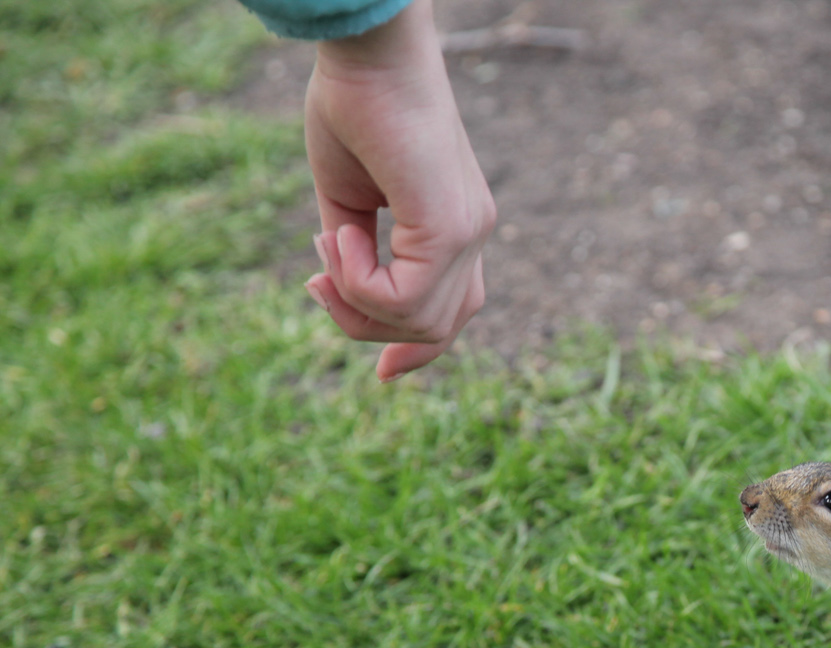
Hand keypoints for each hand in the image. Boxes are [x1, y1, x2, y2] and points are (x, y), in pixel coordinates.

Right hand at [303, 0, 495, 381]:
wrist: (369, 52)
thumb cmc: (354, 106)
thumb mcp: (348, 196)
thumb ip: (355, 249)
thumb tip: (344, 291)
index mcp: (456, 227)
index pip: (456, 312)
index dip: (419, 351)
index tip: (381, 372)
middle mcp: (473, 233)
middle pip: (435, 330)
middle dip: (365, 325)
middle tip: (318, 281)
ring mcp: (468, 232)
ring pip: (418, 322)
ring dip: (355, 299)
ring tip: (329, 244)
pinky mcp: (450, 227)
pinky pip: (404, 298)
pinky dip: (357, 279)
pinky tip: (340, 233)